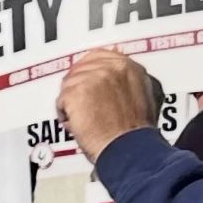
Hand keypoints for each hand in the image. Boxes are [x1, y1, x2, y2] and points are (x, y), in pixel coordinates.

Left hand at [56, 49, 163, 164]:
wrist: (128, 147)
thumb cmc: (136, 130)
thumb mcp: (141, 94)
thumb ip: (127, 78)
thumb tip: (114, 64)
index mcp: (127, 67)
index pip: (98, 56)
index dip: (87, 70)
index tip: (84, 81)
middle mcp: (110, 68)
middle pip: (80, 69)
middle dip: (78, 87)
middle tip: (80, 104)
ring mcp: (91, 78)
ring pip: (69, 84)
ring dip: (71, 102)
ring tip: (81, 118)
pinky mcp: (76, 92)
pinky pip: (61, 99)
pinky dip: (65, 113)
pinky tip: (76, 124)